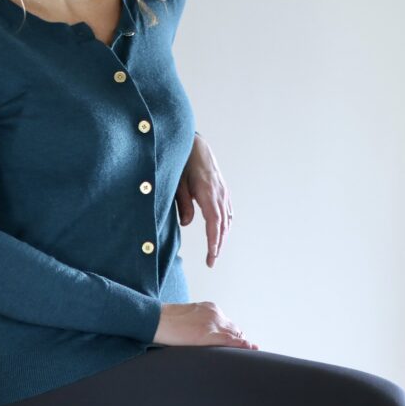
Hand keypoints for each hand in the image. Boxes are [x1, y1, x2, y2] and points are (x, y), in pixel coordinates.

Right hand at [153, 301, 257, 348]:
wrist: (155, 319)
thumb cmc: (164, 322)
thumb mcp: (186, 318)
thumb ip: (198, 324)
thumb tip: (198, 337)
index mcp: (210, 308)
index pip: (228, 324)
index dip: (234, 336)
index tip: (238, 344)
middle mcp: (215, 314)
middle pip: (235, 330)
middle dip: (239, 342)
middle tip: (247, 353)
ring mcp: (212, 323)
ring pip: (235, 335)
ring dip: (241, 346)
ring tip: (248, 355)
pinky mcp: (207, 334)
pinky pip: (229, 340)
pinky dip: (241, 345)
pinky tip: (249, 349)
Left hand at [175, 133, 232, 268]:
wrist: (195, 144)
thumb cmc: (183, 163)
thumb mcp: (177, 183)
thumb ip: (182, 204)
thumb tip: (186, 224)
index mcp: (208, 193)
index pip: (214, 224)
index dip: (213, 242)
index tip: (211, 257)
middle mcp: (220, 194)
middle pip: (223, 225)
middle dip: (218, 244)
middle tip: (211, 261)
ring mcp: (224, 192)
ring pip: (227, 219)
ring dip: (222, 236)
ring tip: (215, 251)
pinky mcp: (223, 190)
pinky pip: (228, 211)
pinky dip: (225, 224)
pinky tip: (221, 231)